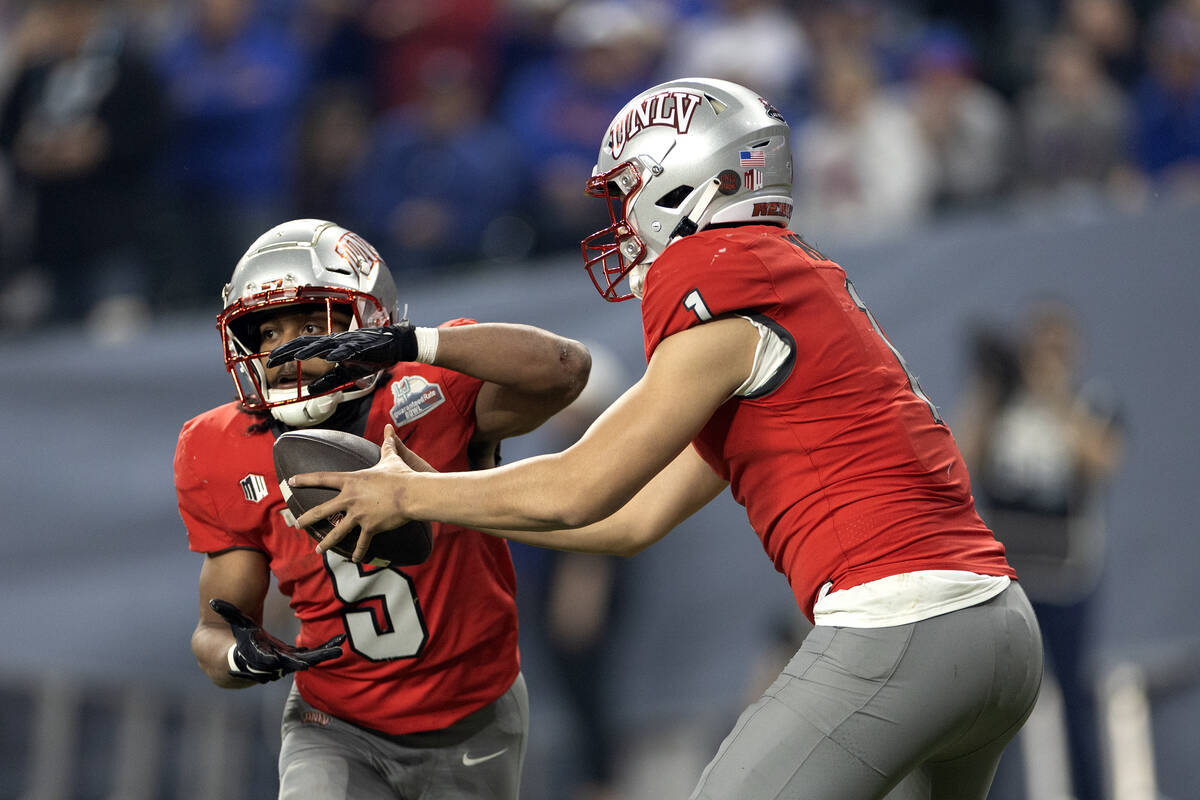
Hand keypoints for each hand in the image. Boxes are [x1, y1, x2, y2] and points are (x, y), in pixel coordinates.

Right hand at [210, 598, 344, 683]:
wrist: (238, 657)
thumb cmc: (236, 636)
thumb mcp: (233, 621)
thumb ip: (227, 611)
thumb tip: (214, 601)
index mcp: (255, 656)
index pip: (261, 661)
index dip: (267, 662)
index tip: (274, 661)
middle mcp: (271, 663)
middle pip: (287, 665)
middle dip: (299, 662)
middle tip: (309, 663)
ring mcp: (284, 662)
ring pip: (304, 661)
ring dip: (321, 656)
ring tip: (337, 650)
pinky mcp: (294, 658)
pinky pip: (311, 655)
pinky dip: (324, 650)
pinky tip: (339, 643)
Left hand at [266, 323, 416, 368]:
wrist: (393, 346)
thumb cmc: (369, 357)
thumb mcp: (346, 373)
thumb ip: (328, 381)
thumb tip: (309, 391)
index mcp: (330, 346)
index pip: (303, 347)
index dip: (286, 352)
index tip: (271, 361)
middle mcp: (336, 341)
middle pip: (308, 343)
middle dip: (290, 350)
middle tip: (273, 359)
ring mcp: (349, 342)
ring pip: (326, 345)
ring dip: (311, 350)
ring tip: (298, 356)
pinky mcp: (363, 347)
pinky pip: (350, 349)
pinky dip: (339, 353)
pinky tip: (330, 357)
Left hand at [291, 425, 431, 561]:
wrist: (411, 493)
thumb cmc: (401, 475)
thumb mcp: (391, 458)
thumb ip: (387, 443)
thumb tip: (389, 428)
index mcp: (351, 481)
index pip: (323, 479)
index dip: (306, 480)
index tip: (292, 481)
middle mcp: (350, 499)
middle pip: (322, 510)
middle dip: (307, 518)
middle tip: (297, 524)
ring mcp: (358, 514)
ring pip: (337, 532)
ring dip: (327, 542)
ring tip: (318, 549)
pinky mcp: (370, 527)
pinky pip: (361, 542)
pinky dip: (358, 552)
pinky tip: (354, 560)